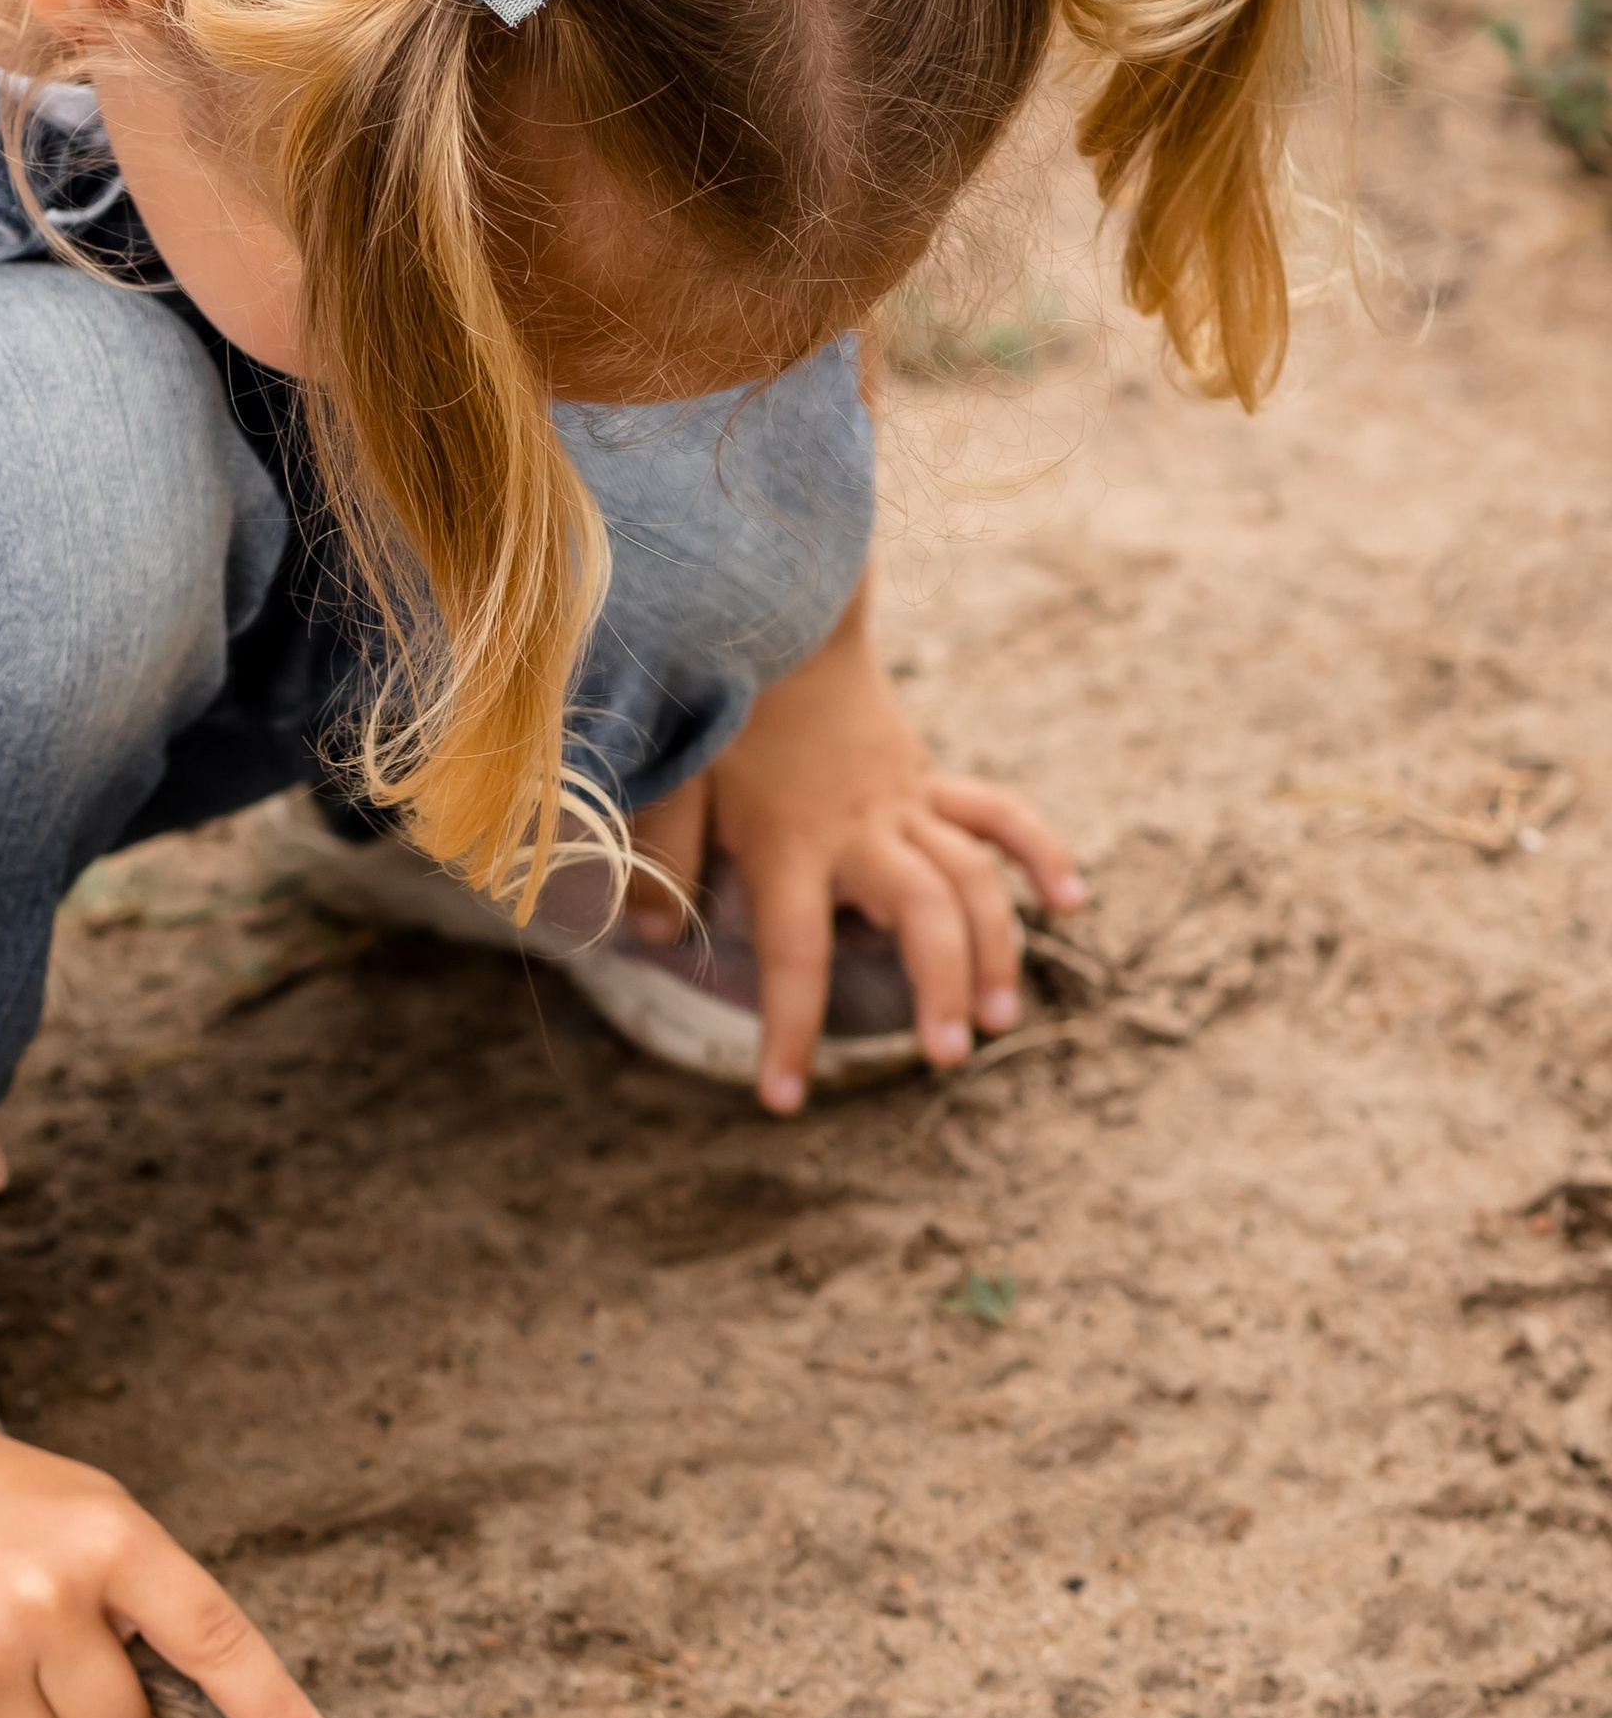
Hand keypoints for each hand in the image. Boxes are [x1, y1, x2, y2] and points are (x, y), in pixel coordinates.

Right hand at [0, 1401, 342, 1717]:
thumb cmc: (20, 1512)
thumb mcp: (107, 1521)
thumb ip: (162, 1604)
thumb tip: (223, 1715)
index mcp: (116, 1543)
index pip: (216, 1640)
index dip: (274, 1712)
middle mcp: (50, 1595)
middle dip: (112, 1717)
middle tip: (73, 1658)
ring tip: (12, 1657)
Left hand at [625, 591, 1083, 1115]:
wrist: (784, 618)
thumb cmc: (719, 707)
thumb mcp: (676, 778)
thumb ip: (662, 856)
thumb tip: (648, 935)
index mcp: (790, 840)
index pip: (794, 951)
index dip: (790, 1028)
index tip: (783, 1098)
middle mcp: (860, 829)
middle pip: (920, 911)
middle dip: (939, 985)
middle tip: (947, 1054)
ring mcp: (907, 804)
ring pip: (973, 877)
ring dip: (996, 947)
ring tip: (1001, 1019)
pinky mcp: (931, 783)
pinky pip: (1000, 814)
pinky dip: (1040, 854)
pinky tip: (1070, 903)